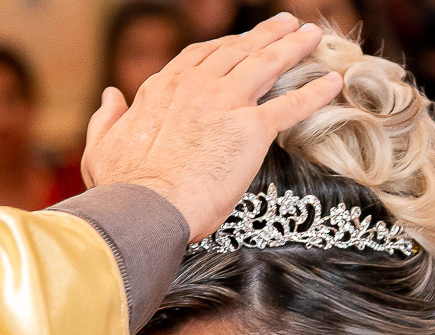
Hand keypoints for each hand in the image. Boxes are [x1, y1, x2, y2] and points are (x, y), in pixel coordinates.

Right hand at [81, 13, 343, 241]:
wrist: (146, 208)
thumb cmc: (122, 189)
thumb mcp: (102, 148)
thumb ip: (108, 118)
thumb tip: (110, 95)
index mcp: (161, 90)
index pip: (198, 58)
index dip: (223, 49)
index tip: (238, 44)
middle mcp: (196, 87)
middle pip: (237, 51)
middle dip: (264, 36)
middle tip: (286, 25)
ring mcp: (225, 103)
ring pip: (267, 65)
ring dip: (293, 47)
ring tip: (312, 37)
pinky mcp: (252, 128)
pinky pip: (292, 104)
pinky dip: (316, 92)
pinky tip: (333, 82)